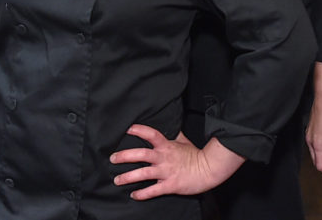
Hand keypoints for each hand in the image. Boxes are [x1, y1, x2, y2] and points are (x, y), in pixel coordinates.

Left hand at [111, 125, 244, 199]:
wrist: (208, 170)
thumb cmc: (196, 156)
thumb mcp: (184, 141)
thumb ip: (174, 135)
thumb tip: (170, 126)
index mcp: (168, 146)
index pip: (152, 135)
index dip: (140, 130)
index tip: (128, 129)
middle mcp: (165, 158)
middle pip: (142, 154)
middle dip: (125, 156)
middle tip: (112, 158)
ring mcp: (167, 172)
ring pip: (143, 174)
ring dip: (128, 177)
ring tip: (117, 180)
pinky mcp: (170, 185)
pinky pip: (153, 190)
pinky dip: (142, 194)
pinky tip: (134, 195)